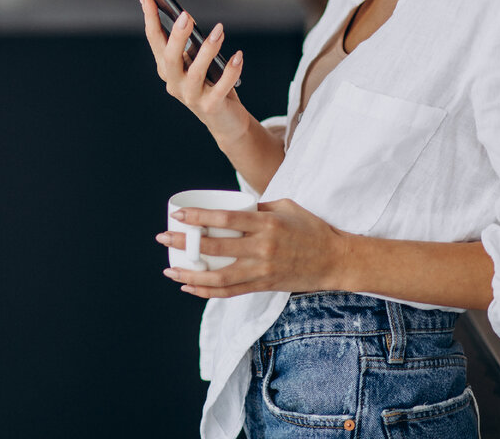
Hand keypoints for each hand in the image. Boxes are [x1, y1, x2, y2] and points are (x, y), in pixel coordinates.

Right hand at [139, 0, 248, 148]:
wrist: (224, 121)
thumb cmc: (210, 83)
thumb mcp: (196, 61)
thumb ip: (189, 43)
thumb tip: (187, 18)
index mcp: (166, 67)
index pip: (154, 38)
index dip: (149, 15)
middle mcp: (174, 82)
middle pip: (170, 57)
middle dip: (177, 36)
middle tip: (186, 16)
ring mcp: (190, 96)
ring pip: (195, 71)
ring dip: (208, 50)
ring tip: (219, 30)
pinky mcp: (210, 106)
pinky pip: (221, 86)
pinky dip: (231, 71)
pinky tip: (238, 56)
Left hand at [155, 199, 351, 297]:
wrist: (335, 260)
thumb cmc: (310, 228)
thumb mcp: (285, 207)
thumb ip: (256, 208)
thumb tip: (228, 209)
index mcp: (266, 224)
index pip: (225, 220)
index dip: (198, 218)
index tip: (178, 215)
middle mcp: (262, 248)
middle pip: (216, 248)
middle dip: (186, 243)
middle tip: (164, 238)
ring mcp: (263, 270)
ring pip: (219, 277)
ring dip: (191, 274)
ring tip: (170, 270)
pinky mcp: (264, 285)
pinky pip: (231, 292)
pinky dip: (208, 291)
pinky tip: (190, 287)